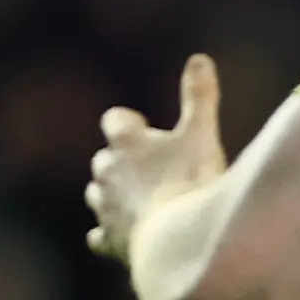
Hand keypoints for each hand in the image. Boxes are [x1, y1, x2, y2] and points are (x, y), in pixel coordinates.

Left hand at [85, 53, 226, 266]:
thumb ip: (199, 96)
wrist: (179, 240)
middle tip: (151, 170)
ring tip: (140, 202)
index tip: (146, 129)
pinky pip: (98, 236)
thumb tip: (199, 58)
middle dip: (121, 163)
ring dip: (113, 195)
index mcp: (126, 142)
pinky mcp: (108, 241)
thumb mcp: (201, 133)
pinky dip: (108, 234)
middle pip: (103, 160)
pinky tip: (122, 238)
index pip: (114, 120)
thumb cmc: (191, 182)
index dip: (128, 123)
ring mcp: (104, 209)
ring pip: (97, 195)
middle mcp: (106, 173)